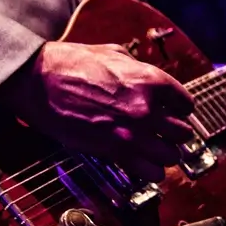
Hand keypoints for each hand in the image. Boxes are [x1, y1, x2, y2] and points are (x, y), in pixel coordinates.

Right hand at [8, 41, 194, 181]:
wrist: (40, 82)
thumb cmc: (72, 63)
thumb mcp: (113, 53)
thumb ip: (139, 69)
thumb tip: (151, 81)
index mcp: (149, 80)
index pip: (185, 103)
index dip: (180, 109)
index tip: (174, 112)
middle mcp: (146, 109)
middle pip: (182, 133)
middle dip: (175, 134)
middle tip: (166, 134)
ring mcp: (132, 133)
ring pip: (171, 156)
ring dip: (165, 154)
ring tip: (156, 151)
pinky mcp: (115, 152)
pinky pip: (150, 172)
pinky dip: (151, 171)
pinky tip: (144, 165)